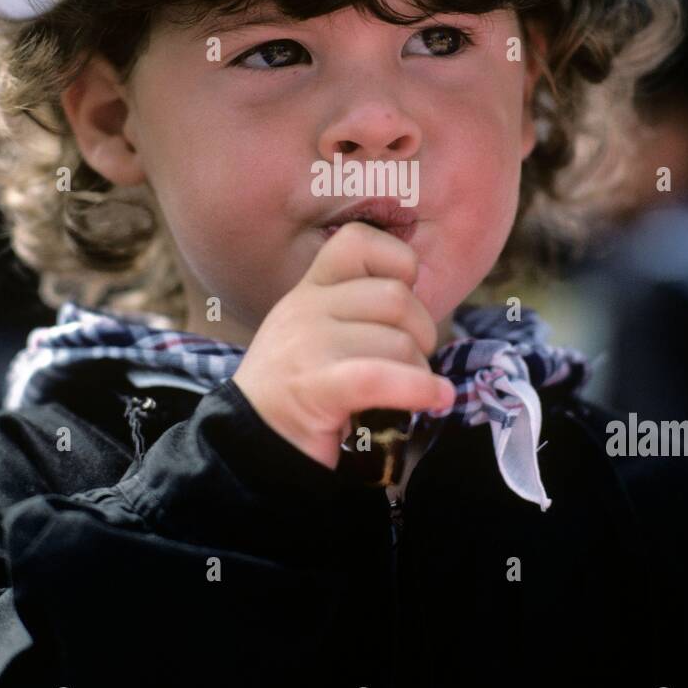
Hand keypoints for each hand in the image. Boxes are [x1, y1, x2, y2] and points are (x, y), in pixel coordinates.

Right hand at [232, 222, 455, 468]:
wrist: (251, 446)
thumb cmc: (298, 392)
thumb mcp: (318, 335)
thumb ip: (356, 311)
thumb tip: (419, 304)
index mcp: (308, 290)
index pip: (358, 241)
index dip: (397, 262)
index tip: (405, 296)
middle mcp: (305, 308)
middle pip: (395, 297)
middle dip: (421, 331)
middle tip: (413, 360)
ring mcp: (307, 345)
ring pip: (398, 341)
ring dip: (418, 371)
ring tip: (409, 390)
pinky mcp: (316, 386)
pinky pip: (382, 375)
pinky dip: (419, 389)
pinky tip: (436, 398)